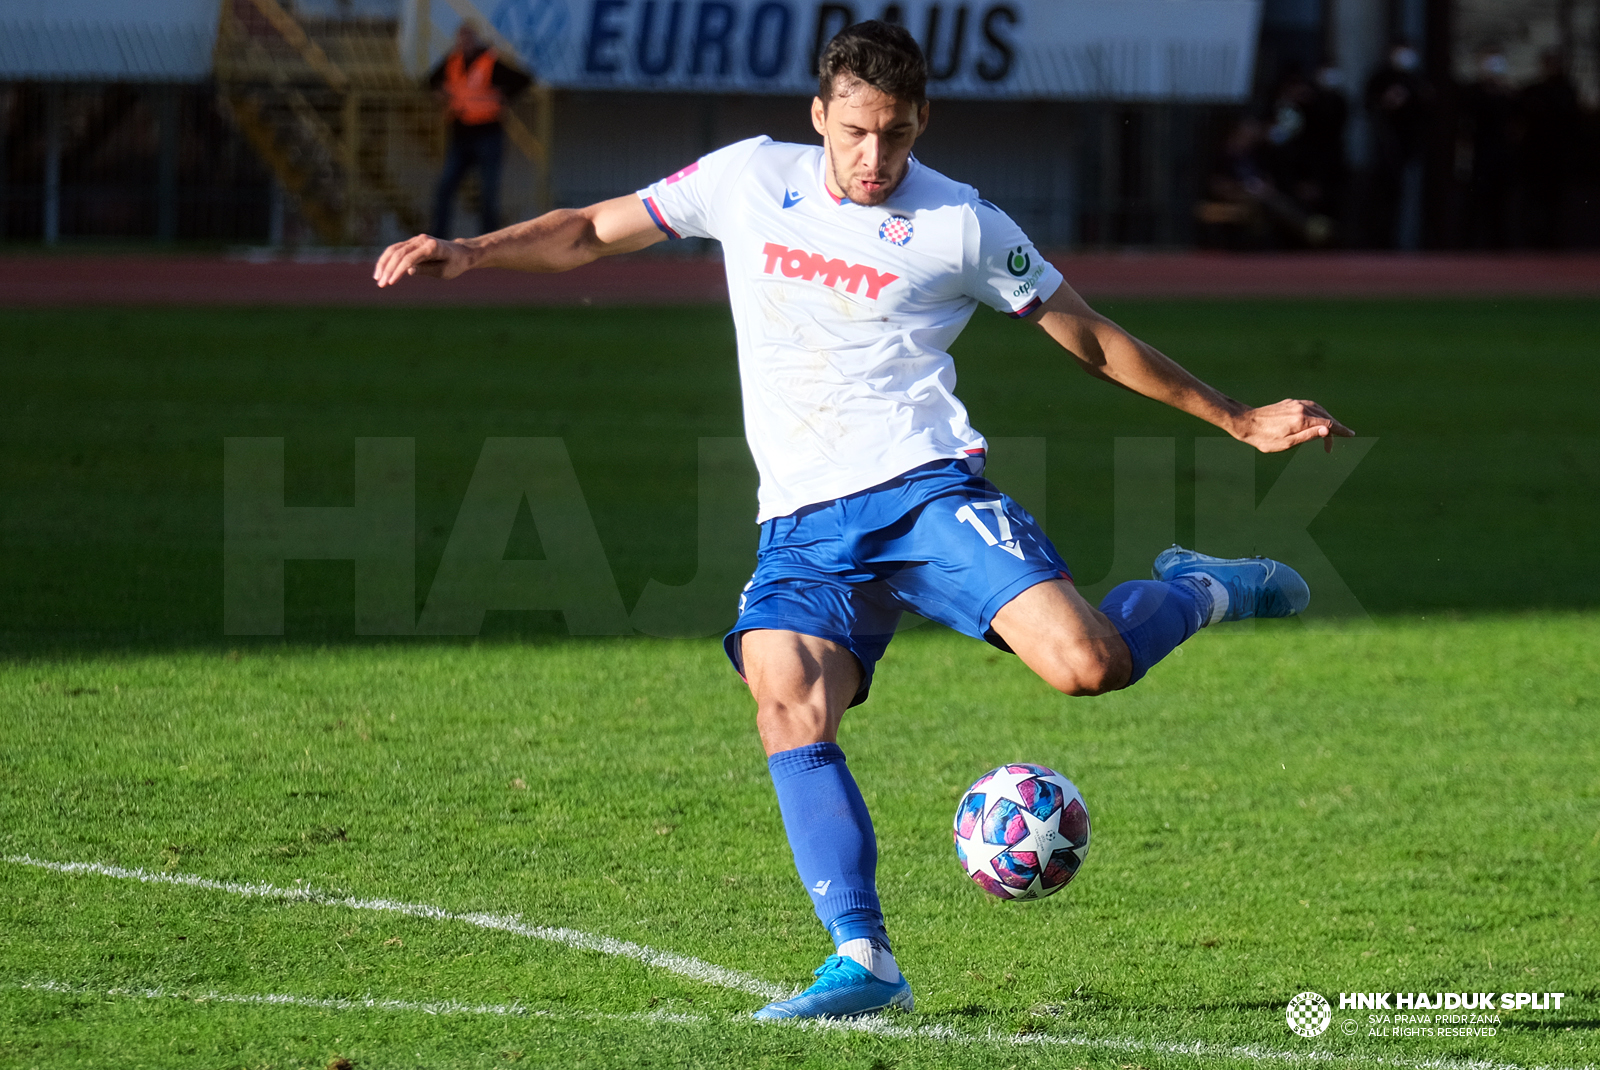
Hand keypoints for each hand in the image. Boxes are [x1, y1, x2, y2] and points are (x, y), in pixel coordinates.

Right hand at [373, 234, 473, 286]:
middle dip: (388, 269)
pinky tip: (382, 271)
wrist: (461, 252)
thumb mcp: (443, 271)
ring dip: (384, 264)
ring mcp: (416, 240)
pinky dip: (387, 259)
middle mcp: (422, 240)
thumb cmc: (454, 264)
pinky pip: (396, 249)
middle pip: (398, 253)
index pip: (409, 258)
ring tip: (377, 279)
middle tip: (381, 284)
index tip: (390, 282)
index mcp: (432, 247)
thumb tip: (408, 271)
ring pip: (394, 249)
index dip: (398, 271)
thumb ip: (426, 270)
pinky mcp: (412, 242)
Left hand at [1231, 399, 1353, 453]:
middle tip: (1339, 440)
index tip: (1351, 435)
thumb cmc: (1264, 438)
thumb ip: (1308, 436)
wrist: (1245, 423)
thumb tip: (1327, 430)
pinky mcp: (1290, 403)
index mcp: (1302, 419)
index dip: (1341, 430)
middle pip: (1326, 416)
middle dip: (1335, 428)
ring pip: (1319, 409)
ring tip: (1332, 430)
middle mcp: (1301, 408)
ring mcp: (1295, 404)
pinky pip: (1310, 406)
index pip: (1328, 424)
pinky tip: (1318, 418)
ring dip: (1328, 418)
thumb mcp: (1286, 443)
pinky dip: (1318, 412)